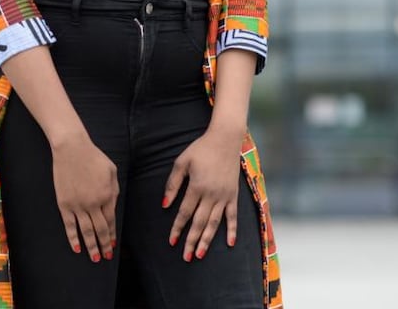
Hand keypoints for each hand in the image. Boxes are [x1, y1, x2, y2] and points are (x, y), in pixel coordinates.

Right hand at [51, 134, 118, 261]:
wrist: (71, 148)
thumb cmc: (93, 156)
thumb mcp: (111, 170)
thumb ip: (114, 189)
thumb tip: (112, 205)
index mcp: (108, 195)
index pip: (111, 220)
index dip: (112, 234)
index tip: (113, 244)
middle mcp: (94, 203)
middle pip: (100, 229)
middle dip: (104, 245)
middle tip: (106, 256)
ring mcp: (78, 205)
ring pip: (86, 231)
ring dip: (91, 246)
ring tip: (95, 258)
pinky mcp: (64, 204)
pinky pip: (69, 225)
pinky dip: (73, 238)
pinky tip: (77, 248)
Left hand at [162, 130, 241, 260]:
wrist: (225, 139)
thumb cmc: (200, 149)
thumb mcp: (182, 161)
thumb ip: (173, 184)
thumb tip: (164, 204)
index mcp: (196, 187)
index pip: (184, 213)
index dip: (177, 228)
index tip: (172, 242)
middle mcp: (211, 195)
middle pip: (199, 222)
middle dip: (191, 240)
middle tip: (186, 257)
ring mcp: (224, 196)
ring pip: (214, 223)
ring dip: (207, 240)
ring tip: (200, 254)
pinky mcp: (233, 195)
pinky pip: (233, 216)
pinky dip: (232, 230)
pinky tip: (229, 243)